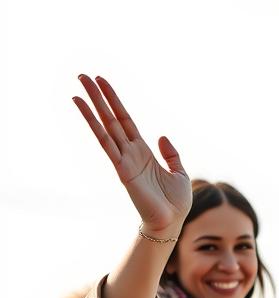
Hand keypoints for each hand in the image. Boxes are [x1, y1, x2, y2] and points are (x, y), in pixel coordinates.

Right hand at [73, 75, 191, 235]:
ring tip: (79, 84)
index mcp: (144, 152)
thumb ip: (171, 154)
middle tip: (83, 76)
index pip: (126, 120)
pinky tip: (83, 109)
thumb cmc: (176, 202)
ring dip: (91, 104)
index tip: (103, 82)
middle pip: (111, 118)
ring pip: (105, 125)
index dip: (115, 101)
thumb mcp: (179, 173)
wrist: (172, 221)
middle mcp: (130, 152)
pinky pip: (105, 142)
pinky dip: (94, 125)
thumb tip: (162, 136)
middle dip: (98, 97)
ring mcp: (124, 159)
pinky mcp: (121, 168)